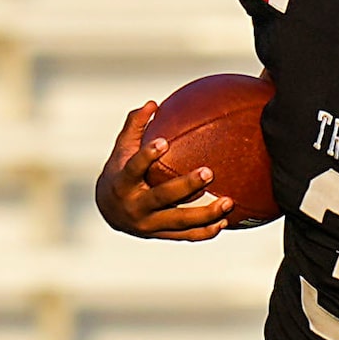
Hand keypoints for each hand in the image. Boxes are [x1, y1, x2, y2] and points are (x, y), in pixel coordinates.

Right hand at [95, 102, 231, 240]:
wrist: (110, 212)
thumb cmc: (120, 172)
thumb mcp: (122, 150)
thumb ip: (135, 126)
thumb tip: (152, 103)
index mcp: (122, 183)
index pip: (133, 168)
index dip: (147, 156)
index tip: (164, 142)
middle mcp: (135, 206)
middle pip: (162, 197)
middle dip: (186, 186)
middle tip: (209, 172)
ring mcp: (148, 224)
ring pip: (179, 221)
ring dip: (205, 213)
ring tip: (228, 202)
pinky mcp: (160, 235)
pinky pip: (186, 236)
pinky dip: (205, 231)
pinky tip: (224, 222)